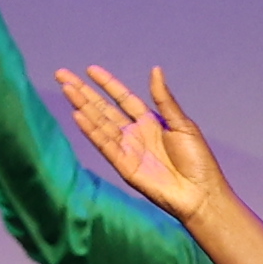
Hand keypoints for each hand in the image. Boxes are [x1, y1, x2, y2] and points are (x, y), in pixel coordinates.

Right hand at [47, 62, 230, 221]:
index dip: (107, 84)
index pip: (122, 97)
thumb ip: (164, 99)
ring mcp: (128, 150)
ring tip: (67, 89)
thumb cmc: (198, 160)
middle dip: (83, 92)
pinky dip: (91, 131)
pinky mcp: (124, 167)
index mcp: (151, 121)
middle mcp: (135, 134)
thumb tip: (155, 70)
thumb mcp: (182, 124)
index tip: (89, 70)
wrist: (200, 194)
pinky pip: (105, 145)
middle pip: (104, 108)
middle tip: (62, 75)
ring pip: (100, 124)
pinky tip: (78, 115)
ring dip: (83, 107)